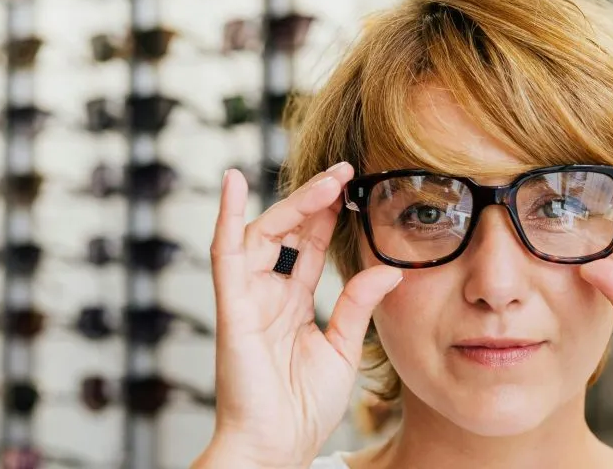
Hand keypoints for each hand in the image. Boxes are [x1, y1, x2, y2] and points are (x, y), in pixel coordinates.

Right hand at [193, 164, 403, 467]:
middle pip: (287, 232)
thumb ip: (358, 305)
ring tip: (326, 180)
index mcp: (291, 304)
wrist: (278, 446)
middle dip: (314, 200)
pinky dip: (226, 218)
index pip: (310, 247)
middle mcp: (266, 295)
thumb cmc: (302, 407)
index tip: (354, 186)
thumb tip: (387, 269)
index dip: (329, 215)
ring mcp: (247, 299)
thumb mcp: (342, 347)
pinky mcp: (232, 310)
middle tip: (345, 172)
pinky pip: (224, 256)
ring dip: (293, 204)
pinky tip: (233, 183)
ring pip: (263, 235)